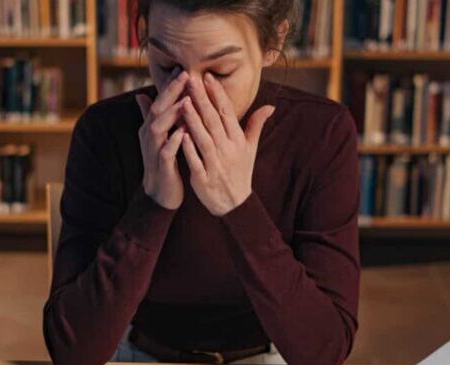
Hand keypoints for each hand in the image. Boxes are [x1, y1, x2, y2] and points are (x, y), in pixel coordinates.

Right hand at [135, 68, 190, 209]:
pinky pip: (165, 152)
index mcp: (150, 127)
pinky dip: (174, 141)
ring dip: (172, 114)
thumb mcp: (157, 136)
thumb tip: (141, 95)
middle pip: (157, 109)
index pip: (159, 101)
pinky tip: (184, 132)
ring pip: (159, 128)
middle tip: (185, 75)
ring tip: (186, 100)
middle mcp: (149, 135)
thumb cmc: (163, 162)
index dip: (170, 85)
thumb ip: (151, 116)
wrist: (159, 193)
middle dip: (171, 92)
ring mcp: (153, 150)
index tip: (183, 68)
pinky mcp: (160, 166)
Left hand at [179, 73, 275, 216]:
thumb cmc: (240, 172)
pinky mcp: (204, 179)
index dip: (217, 94)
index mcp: (238, 141)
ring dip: (194, 121)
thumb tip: (270, 106)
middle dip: (202, 100)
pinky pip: (195, 162)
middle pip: (214, 122)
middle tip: (191, 80)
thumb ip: (256, 125)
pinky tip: (180, 135)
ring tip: (183, 102)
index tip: (207, 76)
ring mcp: (216, 165)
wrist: (234, 204)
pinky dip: (189, 149)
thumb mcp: (250, 149)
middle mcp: (228, 150)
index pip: (227, 112)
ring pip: (204, 139)